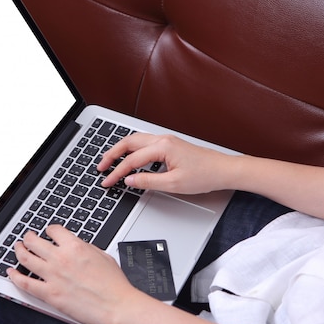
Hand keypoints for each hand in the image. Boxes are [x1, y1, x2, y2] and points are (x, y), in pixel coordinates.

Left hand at [6, 225, 141, 323]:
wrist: (117, 306)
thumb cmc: (114, 285)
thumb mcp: (103, 255)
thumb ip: (85, 248)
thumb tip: (75, 246)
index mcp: (76, 246)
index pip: (53, 230)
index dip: (49, 230)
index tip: (48, 233)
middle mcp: (61, 259)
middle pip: (35, 242)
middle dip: (29, 237)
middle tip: (27, 238)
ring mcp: (53, 276)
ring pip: (26, 259)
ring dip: (19, 251)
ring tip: (17, 249)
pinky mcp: (50, 294)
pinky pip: (26, 283)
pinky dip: (15, 277)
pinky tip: (11, 273)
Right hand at [98, 133, 229, 194]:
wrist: (223, 170)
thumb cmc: (204, 175)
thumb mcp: (173, 184)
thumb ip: (148, 181)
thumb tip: (130, 181)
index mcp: (162, 147)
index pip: (132, 160)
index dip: (117, 172)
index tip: (107, 181)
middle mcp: (163, 140)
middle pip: (129, 142)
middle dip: (112, 154)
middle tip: (100, 166)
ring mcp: (166, 140)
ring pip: (136, 140)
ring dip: (121, 150)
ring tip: (110, 161)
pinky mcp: (170, 145)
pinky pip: (145, 143)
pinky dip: (132, 150)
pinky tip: (129, 158)